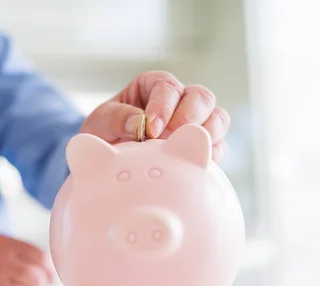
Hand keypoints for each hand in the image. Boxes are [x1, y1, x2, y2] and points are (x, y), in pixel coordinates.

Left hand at [80, 71, 229, 162]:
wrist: (110, 163)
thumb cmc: (105, 136)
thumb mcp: (101, 123)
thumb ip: (116, 118)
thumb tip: (139, 123)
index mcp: (154, 87)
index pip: (168, 86)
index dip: (163, 105)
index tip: (151, 129)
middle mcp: (180, 101)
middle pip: (201, 98)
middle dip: (190, 117)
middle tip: (172, 139)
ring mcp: (196, 124)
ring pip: (217, 119)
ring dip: (207, 135)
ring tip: (186, 152)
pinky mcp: (203, 149)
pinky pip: (219, 148)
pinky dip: (212, 156)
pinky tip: (195, 166)